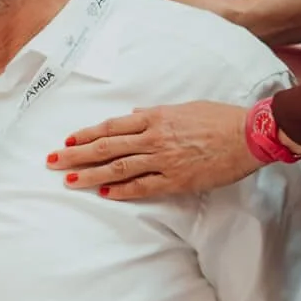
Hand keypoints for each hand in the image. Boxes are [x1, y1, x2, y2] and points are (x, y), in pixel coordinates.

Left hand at [49, 102, 257, 199]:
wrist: (248, 134)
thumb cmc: (219, 118)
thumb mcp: (184, 108)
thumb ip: (157, 114)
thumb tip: (136, 115)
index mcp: (155, 118)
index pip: (111, 127)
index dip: (86, 134)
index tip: (67, 141)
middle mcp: (154, 138)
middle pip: (106, 147)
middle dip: (76, 155)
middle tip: (52, 161)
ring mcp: (163, 160)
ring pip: (118, 168)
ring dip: (90, 174)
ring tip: (68, 180)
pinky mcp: (176, 180)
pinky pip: (142, 187)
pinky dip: (121, 190)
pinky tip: (103, 192)